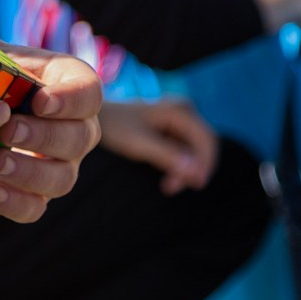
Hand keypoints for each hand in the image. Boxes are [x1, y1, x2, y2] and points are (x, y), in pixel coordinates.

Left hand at [0, 35, 100, 223]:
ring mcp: (57, 164)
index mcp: (64, 82)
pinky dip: (15, 203)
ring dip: (31, 173)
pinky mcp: (33, 194)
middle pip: (81, 138)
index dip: (72, 99)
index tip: (41, 101)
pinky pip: (36, 208)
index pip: (89, 90)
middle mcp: (72, 126)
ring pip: (63, 178)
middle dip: (45, 137)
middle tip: (9, 132)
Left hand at [100, 97, 217, 194]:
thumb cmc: (114, 127)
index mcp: (179, 110)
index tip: (195, 185)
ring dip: (185, 170)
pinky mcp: (169, 130)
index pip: (207, 140)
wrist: (93, 116)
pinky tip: (166, 179)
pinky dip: (177, 166)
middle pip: (202, 146)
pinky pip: (183, 151)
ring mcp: (177, 121)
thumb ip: (168, 156)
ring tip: (167, 187)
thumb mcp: (140, 144)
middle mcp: (183, 112)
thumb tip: (196, 172)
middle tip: (171, 188)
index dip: (205, 164)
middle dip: (193, 169)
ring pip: (193, 151)